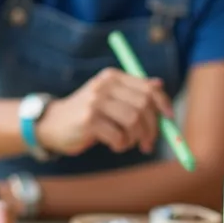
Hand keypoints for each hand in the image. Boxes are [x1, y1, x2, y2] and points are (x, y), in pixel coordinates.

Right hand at [36, 67, 172, 156]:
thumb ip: (132, 91)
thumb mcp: (110, 98)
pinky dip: (121, 145)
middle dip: (152, 128)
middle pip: (143, 106)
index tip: (170, 119)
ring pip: (133, 121)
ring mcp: (95, 102)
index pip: (147, 88)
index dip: (163, 104)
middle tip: (148, 143)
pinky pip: (119, 136)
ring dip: (135, 138)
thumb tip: (159, 84)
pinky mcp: (89, 120)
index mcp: (112, 77)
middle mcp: (104, 85)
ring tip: (126, 143)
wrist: (53, 124)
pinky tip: (114, 145)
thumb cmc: (87, 114)